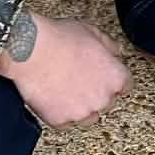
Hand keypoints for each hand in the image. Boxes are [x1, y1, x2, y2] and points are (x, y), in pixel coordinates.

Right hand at [0, 13, 130, 127]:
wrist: (29, 50)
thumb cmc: (59, 39)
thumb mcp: (91, 32)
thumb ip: (109, 45)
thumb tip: (115, 52)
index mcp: (116, 77)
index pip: (124, 86)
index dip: (111, 81)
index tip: (103, 79)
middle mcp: (103, 98)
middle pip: (106, 102)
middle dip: (95, 93)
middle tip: (78, 80)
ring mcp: (82, 112)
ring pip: (87, 117)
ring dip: (80, 107)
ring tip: (64, 90)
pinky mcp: (61, 121)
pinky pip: (64, 122)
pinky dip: (58, 113)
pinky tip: (52, 97)